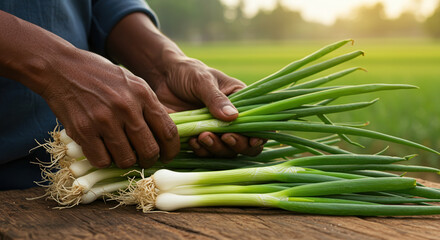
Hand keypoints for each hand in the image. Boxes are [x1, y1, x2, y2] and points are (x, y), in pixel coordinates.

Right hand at [0, 11, 178, 168]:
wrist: (62, 68)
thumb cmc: (102, 76)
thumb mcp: (133, 83)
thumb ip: (150, 105)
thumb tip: (166, 132)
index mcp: (143, 95)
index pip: (168, 131)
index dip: (171, 150)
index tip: (167, 156)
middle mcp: (127, 108)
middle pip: (149, 150)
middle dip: (149, 160)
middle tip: (143, 159)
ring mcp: (104, 120)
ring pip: (126, 160)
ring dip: (126, 161)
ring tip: (120, 152)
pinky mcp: (83, 130)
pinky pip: (102, 160)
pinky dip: (104, 160)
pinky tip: (102, 150)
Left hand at [153, 57, 265, 157]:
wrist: (162, 77)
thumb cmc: (187, 72)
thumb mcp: (202, 80)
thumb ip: (216, 99)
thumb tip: (234, 117)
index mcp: (241, 102)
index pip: (258, 123)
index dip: (259, 135)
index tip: (252, 140)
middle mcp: (232, 120)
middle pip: (245, 144)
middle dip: (237, 145)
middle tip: (225, 137)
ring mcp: (216, 131)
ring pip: (226, 151)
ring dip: (217, 148)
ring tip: (203, 137)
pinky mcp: (199, 138)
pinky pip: (206, 152)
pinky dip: (202, 151)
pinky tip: (193, 141)